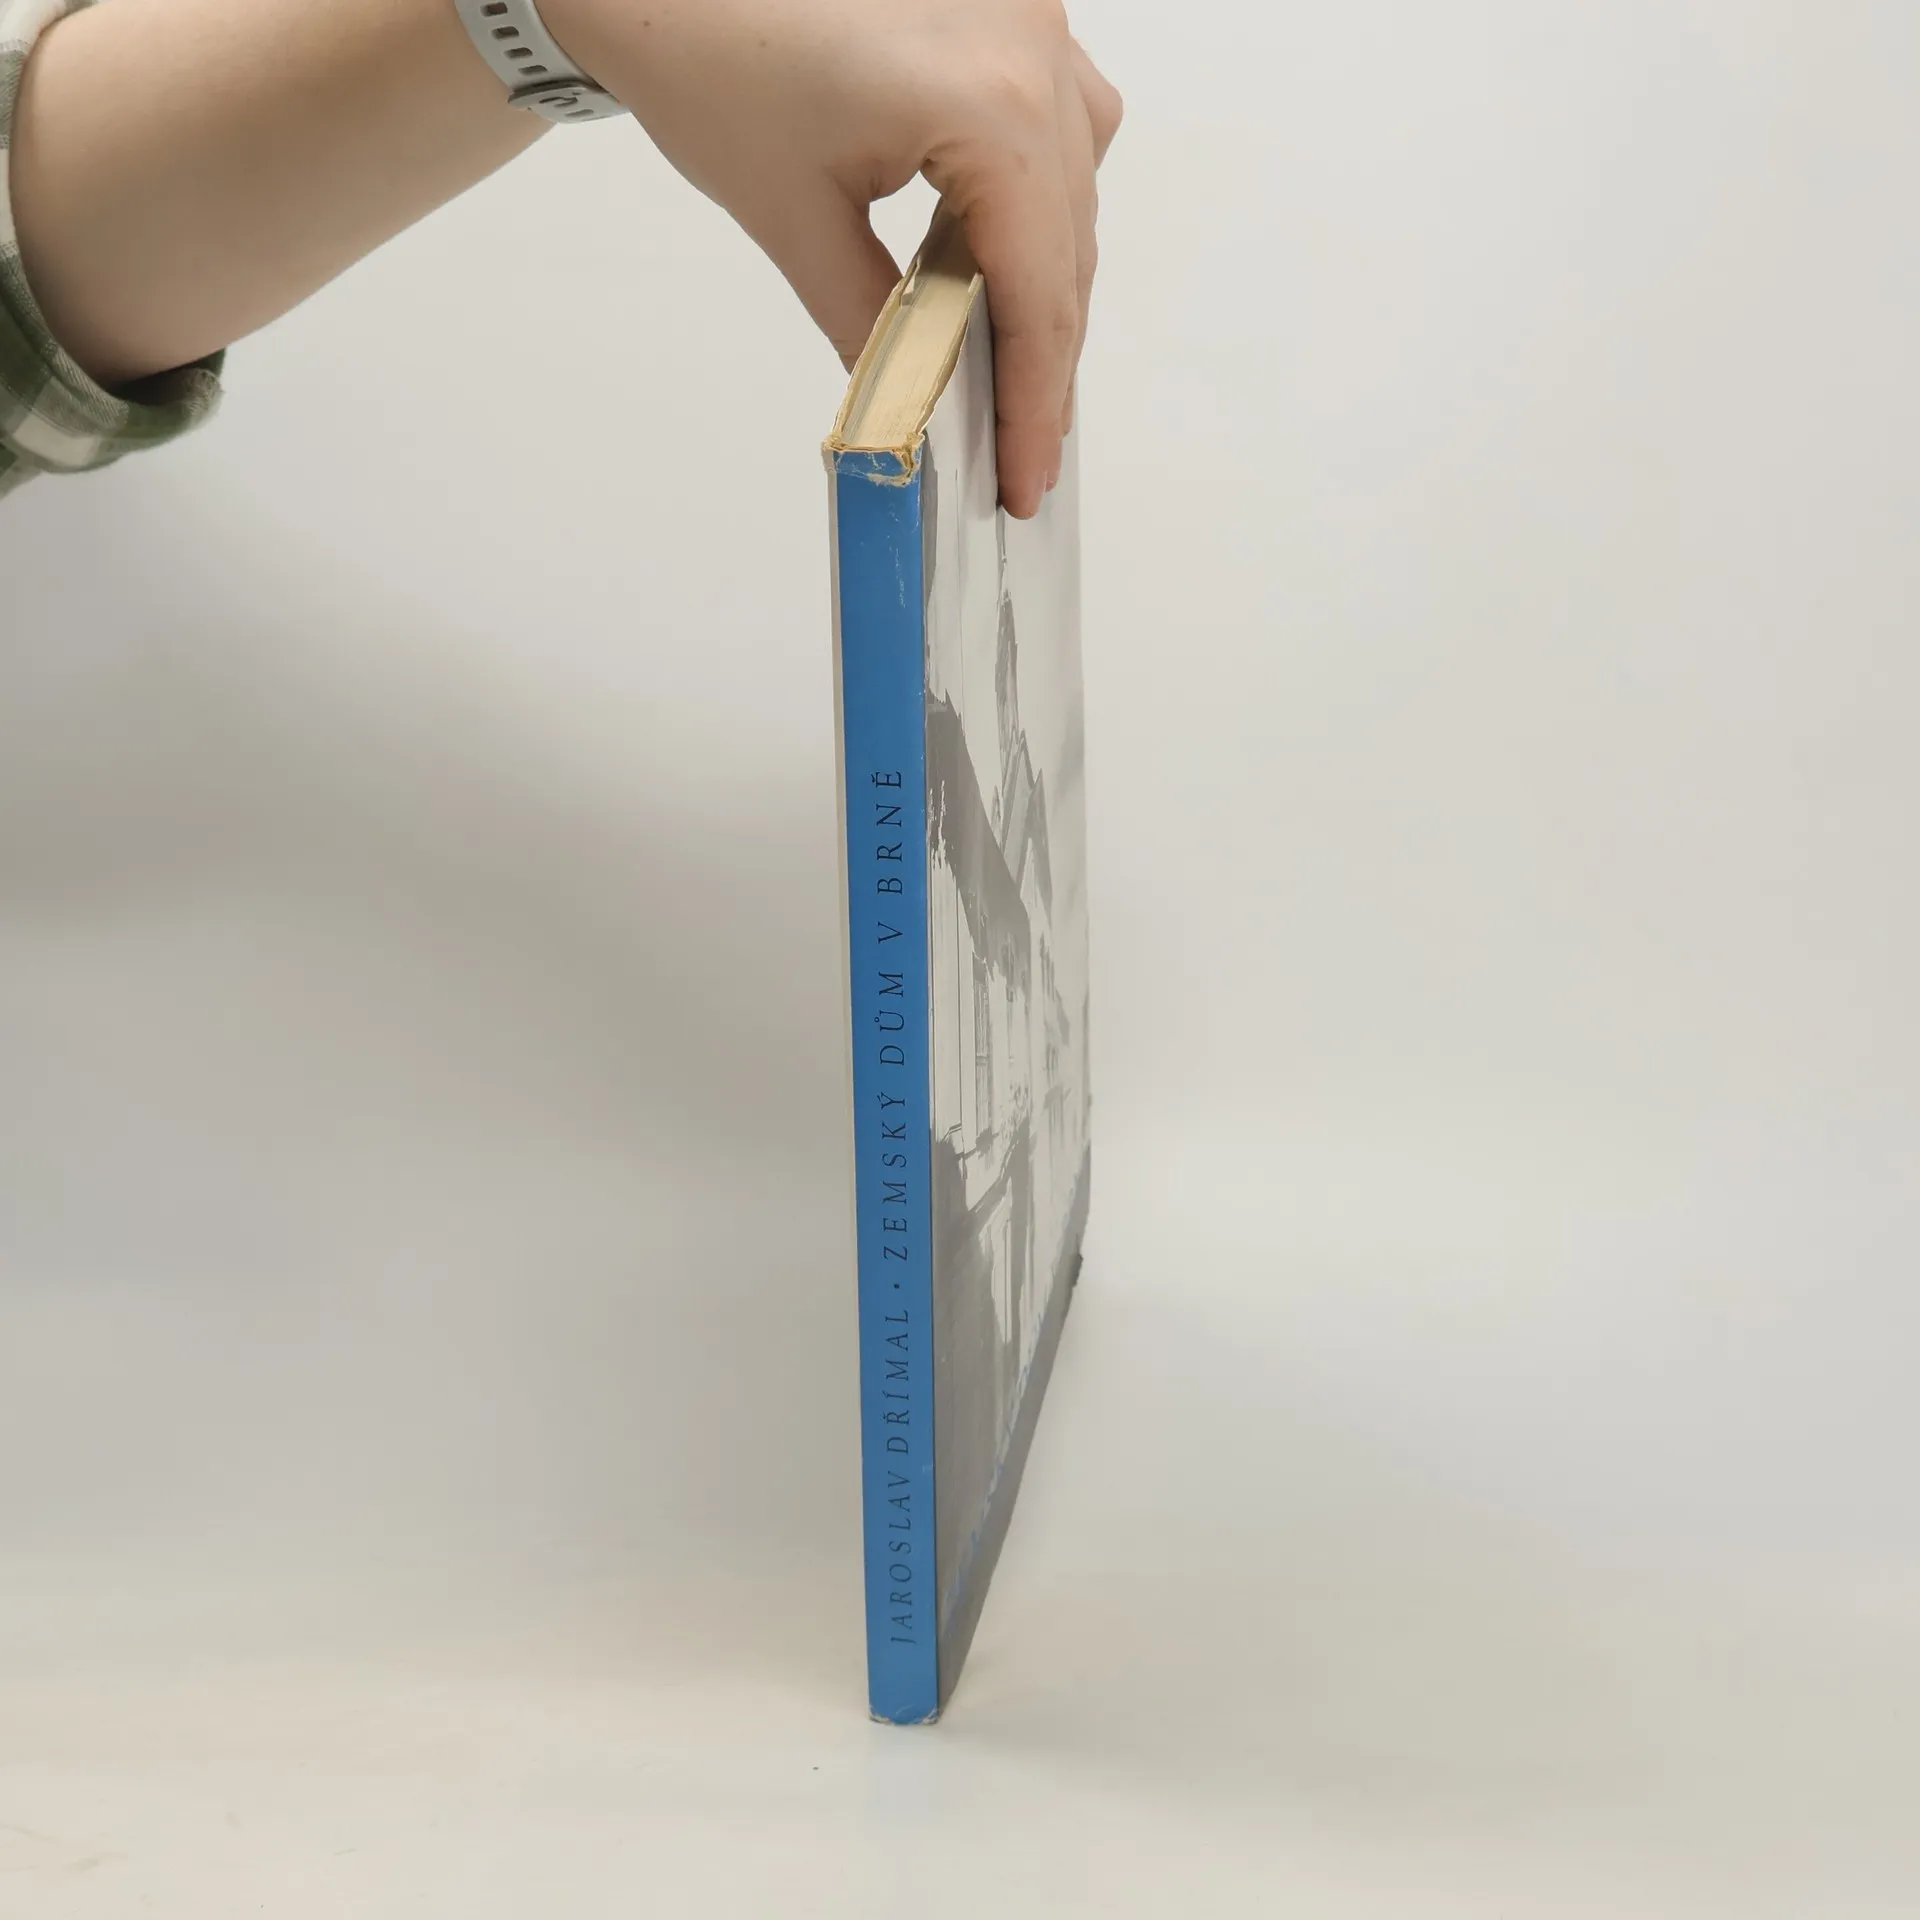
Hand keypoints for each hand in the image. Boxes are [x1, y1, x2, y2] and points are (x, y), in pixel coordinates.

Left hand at [544, 0, 1122, 517]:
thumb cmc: (706, 52)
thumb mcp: (795, 220)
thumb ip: (876, 328)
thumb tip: (921, 408)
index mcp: (990, 102)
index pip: (1040, 289)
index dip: (1035, 402)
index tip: (1025, 480)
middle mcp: (1033, 48)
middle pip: (1068, 246)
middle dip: (1043, 358)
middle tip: (1021, 452)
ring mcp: (1031, 14)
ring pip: (1075, 187)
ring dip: (1046, 282)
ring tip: (1007, 372)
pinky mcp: (1011, 3)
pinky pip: (1061, 121)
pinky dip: (1038, 200)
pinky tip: (997, 253)